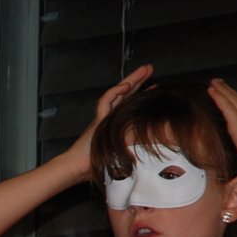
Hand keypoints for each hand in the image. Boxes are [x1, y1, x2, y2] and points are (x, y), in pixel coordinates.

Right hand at [64, 64, 153, 179]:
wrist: (77, 168)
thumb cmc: (99, 165)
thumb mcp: (125, 153)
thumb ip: (138, 146)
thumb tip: (159, 143)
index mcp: (115, 123)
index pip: (130, 104)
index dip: (142, 94)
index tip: (155, 86)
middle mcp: (109, 117)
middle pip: (125, 94)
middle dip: (138, 80)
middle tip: (150, 68)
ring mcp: (103, 117)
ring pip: (117, 93)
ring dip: (131, 80)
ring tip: (144, 70)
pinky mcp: (97, 119)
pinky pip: (105, 101)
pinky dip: (115, 92)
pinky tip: (126, 86)